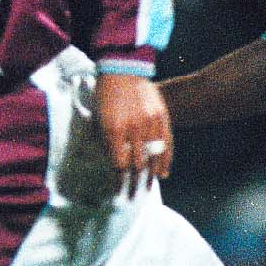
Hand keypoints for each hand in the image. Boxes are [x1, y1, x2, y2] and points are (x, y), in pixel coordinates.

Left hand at [61, 70, 171, 201]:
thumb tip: (113, 163)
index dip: (119, 180)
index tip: (118, 191)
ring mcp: (149, 122)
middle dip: (135, 182)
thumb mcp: (98, 119)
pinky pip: (167, 143)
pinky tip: (163, 173)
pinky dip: (166, 160)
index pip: (118, 164)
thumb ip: (105, 141)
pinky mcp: (161, 116)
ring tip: (149, 188)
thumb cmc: (106, 95)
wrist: (122, 69)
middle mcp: (133, 128)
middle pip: (137, 163)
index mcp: (113, 130)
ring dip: (152, 175)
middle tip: (133, 195)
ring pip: (154, 156)